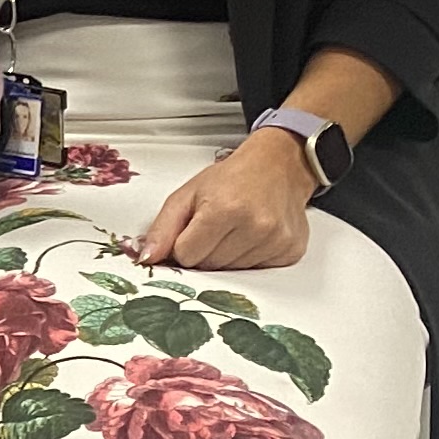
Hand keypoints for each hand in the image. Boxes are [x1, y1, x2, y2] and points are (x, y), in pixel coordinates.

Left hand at [136, 136, 315, 271]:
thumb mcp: (187, 195)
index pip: (186, 255)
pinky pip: (257, 272)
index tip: (194, 228)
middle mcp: (255, 226)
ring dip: (227, 256)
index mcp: (225, 209)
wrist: (278, 166)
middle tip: (216, 227)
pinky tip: (253, 236)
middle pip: (209, 266)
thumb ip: (162, 228)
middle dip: (204, 251)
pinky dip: (249, 259)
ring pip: (232, 272)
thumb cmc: (231, 179)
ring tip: (235, 229)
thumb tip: (147, 259)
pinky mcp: (291, 251)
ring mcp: (277, 240)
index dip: (184, 244)